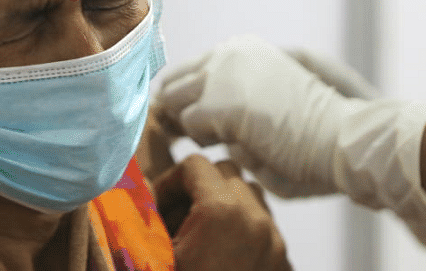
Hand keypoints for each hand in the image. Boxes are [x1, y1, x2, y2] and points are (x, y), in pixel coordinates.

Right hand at [153, 154, 290, 270]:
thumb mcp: (152, 253)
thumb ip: (146, 211)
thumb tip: (139, 182)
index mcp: (222, 211)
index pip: (196, 164)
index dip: (170, 182)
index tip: (157, 206)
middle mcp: (257, 222)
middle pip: (228, 174)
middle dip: (200, 190)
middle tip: (176, 221)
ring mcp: (276, 245)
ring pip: (252, 199)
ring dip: (225, 207)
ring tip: (200, 239)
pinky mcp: (285, 265)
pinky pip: (267, 230)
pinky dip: (245, 233)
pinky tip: (222, 256)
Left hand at [157, 36, 425, 252]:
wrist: (346, 136)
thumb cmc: (318, 128)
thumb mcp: (272, 97)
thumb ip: (236, 96)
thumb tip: (187, 116)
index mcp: (243, 49)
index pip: (189, 70)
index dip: (183, 99)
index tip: (186, 125)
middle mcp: (229, 53)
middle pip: (172, 83)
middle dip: (178, 112)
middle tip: (194, 140)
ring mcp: (222, 75)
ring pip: (175, 104)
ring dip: (194, 128)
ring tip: (231, 142)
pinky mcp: (221, 104)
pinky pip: (190, 127)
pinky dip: (207, 142)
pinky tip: (241, 146)